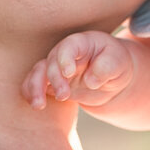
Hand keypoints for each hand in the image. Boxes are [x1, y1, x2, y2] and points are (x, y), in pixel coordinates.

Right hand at [22, 30, 136, 110]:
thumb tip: (90, 81)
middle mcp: (65, 53)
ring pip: (38, 72)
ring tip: (39, 105)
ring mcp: (56, 67)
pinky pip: (34, 84)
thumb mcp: (119, 63)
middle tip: (64, 96)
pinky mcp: (51, 82)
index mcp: (82, 43)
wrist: (110, 77)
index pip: (69, 46)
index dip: (65, 58)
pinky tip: (35, 105)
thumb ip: (107, 67)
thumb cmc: (116, 64)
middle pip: (51, 61)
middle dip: (54, 79)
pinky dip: (30, 92)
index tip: (68, 72)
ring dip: (35, 87)